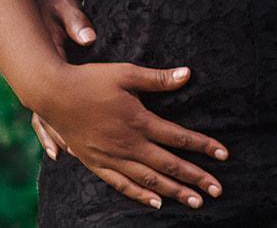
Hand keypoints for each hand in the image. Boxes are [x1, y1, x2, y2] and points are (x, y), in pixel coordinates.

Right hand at [29, 0, 94, 159]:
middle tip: (68, 151)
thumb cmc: (48, 2)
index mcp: (43, 58)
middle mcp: (37, 73)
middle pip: (46, 106)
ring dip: (54, 132)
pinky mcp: (41, 80)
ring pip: (44, 112)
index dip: (60, 109)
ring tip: (64, 154)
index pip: (51, 87)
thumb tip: (89, 38)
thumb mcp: (61, 6)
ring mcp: (36, 78)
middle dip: (57, 129)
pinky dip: (50, 128)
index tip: (66, 125)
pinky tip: (58, 146)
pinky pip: (45, 108)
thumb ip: (75, 20)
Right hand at [31, 61, 228, 211]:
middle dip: (195, 178)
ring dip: (174, 191)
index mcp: (138, 121)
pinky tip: (156, 203)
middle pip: (168, 166)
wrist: (51, 94)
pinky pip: (121, 184)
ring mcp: (111, 157)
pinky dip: (140, 195)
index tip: (224, 155)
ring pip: (148, 180)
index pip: (178, 138)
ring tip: (195, 202)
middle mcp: (127, 144)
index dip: (203, 146)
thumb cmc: (90, 80)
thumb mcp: (126, 73)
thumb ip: (158, 79)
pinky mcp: (96, 163)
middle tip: (217, 191)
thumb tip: (188, 74)